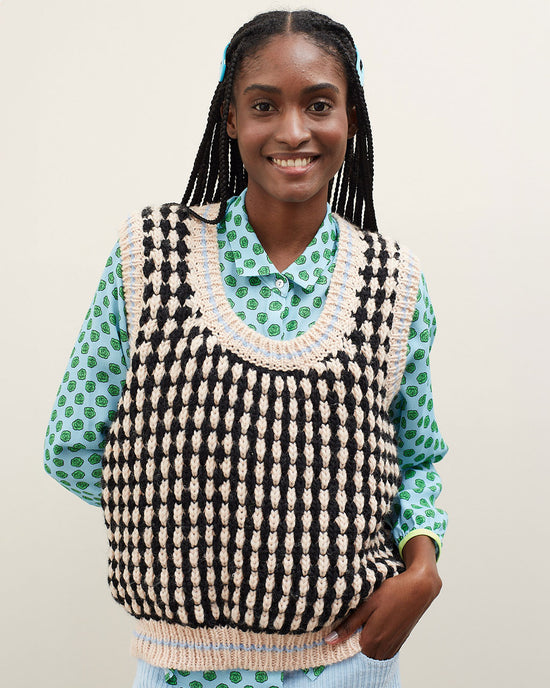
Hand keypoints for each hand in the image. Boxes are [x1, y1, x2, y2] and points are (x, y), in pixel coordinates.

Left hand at [324, 535, 441, 659]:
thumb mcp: (367, 605)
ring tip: (360, 623)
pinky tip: (373, 625)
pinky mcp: (399, 643)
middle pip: (360, 654)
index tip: (334, 632)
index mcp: (372, 641)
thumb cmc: (393, 592)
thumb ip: (349, 625)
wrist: (420, 588)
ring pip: (371, 652)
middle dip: (351, 643)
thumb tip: (329, 641)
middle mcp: (383, 649)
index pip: (348, 652)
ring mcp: (392, 647)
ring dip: (364, 642)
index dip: (340, 642)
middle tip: (347, 624)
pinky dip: (375, 641)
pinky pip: (382, 649)